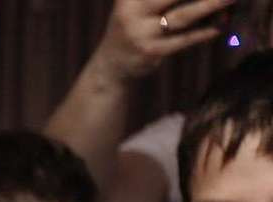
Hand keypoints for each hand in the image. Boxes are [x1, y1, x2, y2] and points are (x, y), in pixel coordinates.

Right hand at [95, 0, 228, 82]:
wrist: (112, 65)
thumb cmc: (136, 25)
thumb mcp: (139, 3)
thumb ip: (166, 0)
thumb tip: (212, 4)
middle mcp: (132, 10)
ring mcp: (141, 32)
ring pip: (184, 15)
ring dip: (211, 6)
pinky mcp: (152, 51)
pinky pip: (184, 39)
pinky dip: (204, 32)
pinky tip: (220, 26)